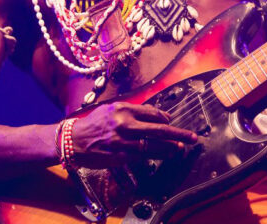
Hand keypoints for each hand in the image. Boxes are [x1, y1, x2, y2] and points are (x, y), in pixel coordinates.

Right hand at [69, 102, 197, 167]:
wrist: (74, 140)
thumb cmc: (94, 124)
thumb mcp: (111, 109)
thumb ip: (133, 110)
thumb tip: (156, 114)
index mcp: (123, 109)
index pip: (152, 113)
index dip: (165, 118)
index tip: (171, 121)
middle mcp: (125, 124)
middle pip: (159, 129)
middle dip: (178, 134)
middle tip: (193, 137)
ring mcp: (124, 141)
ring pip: (154, 146)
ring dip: (170, 148)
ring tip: (182, 148)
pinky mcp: (120, 156)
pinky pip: (142, 156)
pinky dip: (155, 156)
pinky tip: (164, 155)